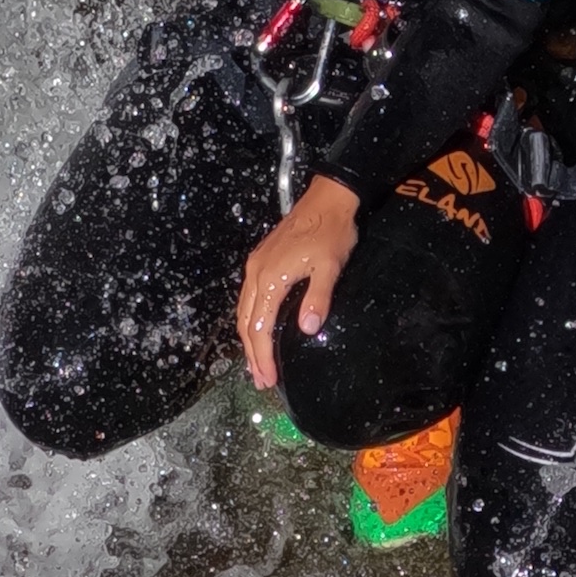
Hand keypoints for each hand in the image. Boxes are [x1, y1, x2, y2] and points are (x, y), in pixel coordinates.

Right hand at [236, 174, 359, 388]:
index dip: (263, 356)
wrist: (328, 197)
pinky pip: (248, 296)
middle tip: (261, 379)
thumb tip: (307, 329)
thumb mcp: (330, 266)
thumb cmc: (331, 230)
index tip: (268, 377)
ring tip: (257, 363)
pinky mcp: (262, 258)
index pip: (260, 327)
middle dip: (252, 354)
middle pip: (247, 322)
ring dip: (250, 338)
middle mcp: (257, 271)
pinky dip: (251, 319)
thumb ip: (318, 298)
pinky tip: (258, 328)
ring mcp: (257, 263)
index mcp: (271, 277)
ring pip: (245, 310)